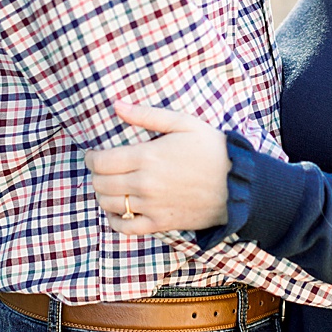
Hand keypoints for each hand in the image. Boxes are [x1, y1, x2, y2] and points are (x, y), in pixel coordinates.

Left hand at [85, 102, 230, 232]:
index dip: (90, 158)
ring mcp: (152, 206)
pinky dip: (115, 220)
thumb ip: (146, 114)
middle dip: (95, 175)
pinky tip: (118, 210)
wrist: (240, 184)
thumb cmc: (213, 149)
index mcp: (146, 156)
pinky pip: (125, 227)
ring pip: (109, 204)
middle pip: (100, 184)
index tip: (93, 155)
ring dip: (103, 195)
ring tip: (111, 187)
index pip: (100, 162)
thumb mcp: (183, 123)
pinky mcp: (161, 223)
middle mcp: (144, 183)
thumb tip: (116, 105)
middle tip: (103, 169)